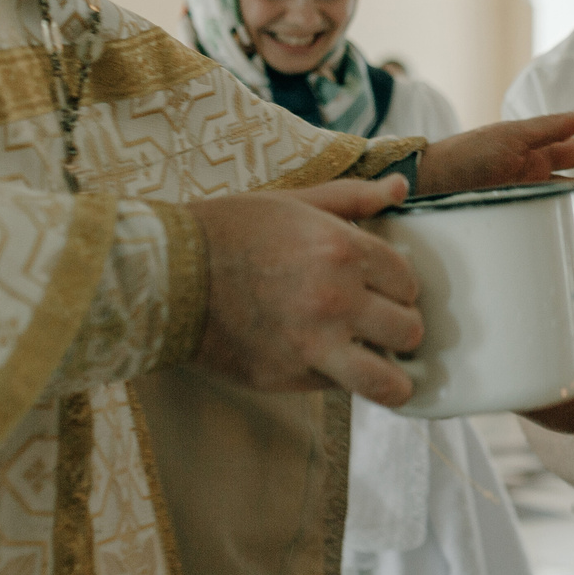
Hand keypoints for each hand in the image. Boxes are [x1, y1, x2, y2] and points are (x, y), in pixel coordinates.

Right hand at [188, 175, 422, 401]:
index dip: (398, 286)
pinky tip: (327, 362)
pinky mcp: (287, 377)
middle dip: (400, 328)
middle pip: (407, 331)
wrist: (165, 276)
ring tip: (384, 369)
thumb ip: (352, 198)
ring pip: (387, 382)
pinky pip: (338, 387)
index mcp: (342, 250)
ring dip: (392, 377)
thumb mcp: (292, 201)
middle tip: (382, 324)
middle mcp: (336, 300)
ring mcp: (313, 344)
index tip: (384, 288)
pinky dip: (339, 378)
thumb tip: (400, 187)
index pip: (407, 281)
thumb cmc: (228, 231)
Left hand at [418, 103, 573, 249]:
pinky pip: (548, 237)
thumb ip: (553, 127)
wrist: (430, 189)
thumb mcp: (513, 137)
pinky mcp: (515, 228)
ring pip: (568, 217)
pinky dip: (567, 245)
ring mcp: (525, 205)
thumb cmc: (468, 155)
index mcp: (534, 153)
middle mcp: (533, 179)